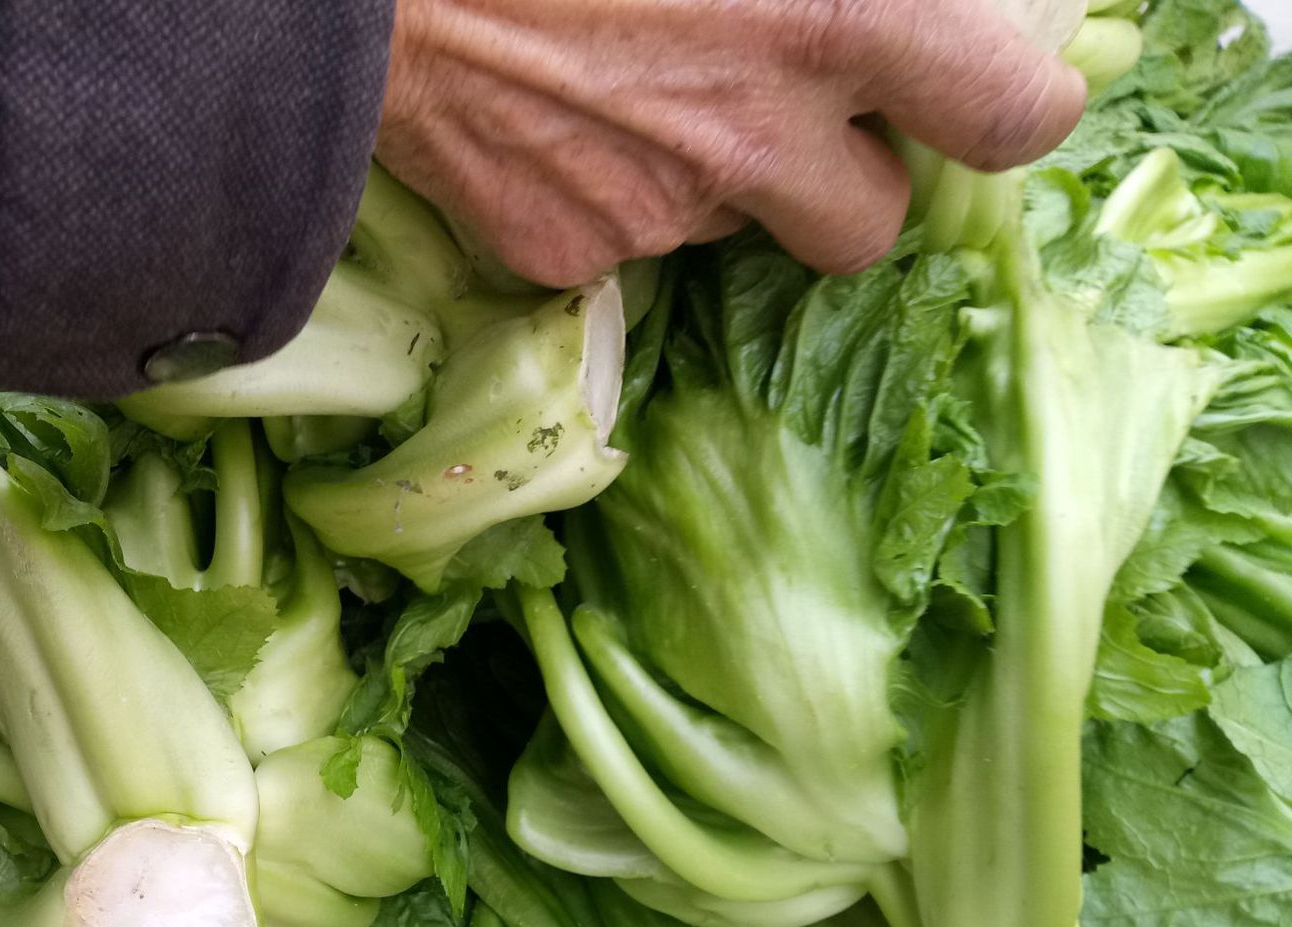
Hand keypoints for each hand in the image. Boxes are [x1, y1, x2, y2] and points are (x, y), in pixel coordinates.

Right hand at [377, 0, 1086, 281]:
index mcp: (828, 18)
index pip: (1009, 118)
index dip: (1013, 108)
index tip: (990, 91)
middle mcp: (755, 141)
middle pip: (871, 228)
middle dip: (851, 180)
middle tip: (799, 114)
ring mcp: (654, 215)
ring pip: (734, 228)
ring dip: (718, 174)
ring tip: (635, 81)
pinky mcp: (563, 254)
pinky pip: (623, 241)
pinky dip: (611, 193)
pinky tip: (561, 118)